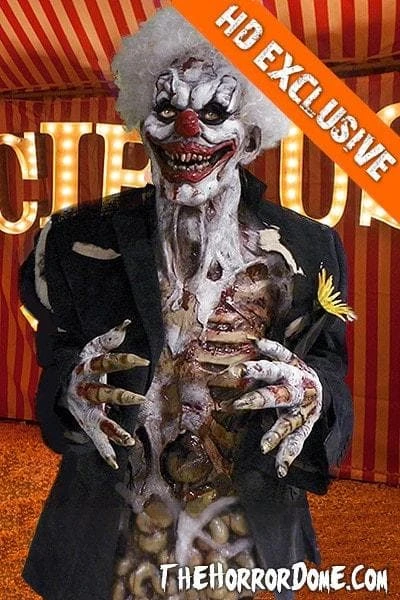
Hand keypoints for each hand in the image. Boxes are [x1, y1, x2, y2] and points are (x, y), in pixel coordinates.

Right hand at [65, 319, 148, 469]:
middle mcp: (84, 390)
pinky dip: (104, 452)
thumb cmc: (83, 363)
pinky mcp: (86, 423)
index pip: (106, 362)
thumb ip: (110, 338)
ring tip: (129, 440)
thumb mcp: (92, 348)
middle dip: (120, 397)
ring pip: (99, 421)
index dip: (124, 360)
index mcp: (86, 369)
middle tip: (140, 398)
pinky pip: (95, 440)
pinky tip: (114, 464)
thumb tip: (126, 322)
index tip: (144, 359)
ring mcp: (84, 409)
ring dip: (114, 430)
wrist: (58, 385)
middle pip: (102, 393)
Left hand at [230, 339, 321, 477]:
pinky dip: (288, 455)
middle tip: (239, 404)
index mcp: (291, 371)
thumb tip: (254, 340)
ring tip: (264, 446)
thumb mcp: (289, 357)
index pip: (271, 367)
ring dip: (276, 434)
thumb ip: (273, 350)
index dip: (255, 369)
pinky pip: (297, 442)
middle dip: (259, 400)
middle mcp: (296, 392)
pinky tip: (280, 469)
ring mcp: (302, 411)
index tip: (236, 371)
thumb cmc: (296, 372)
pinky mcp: (305, 427)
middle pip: (278, 395)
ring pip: (289, 423)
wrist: (324, 388)